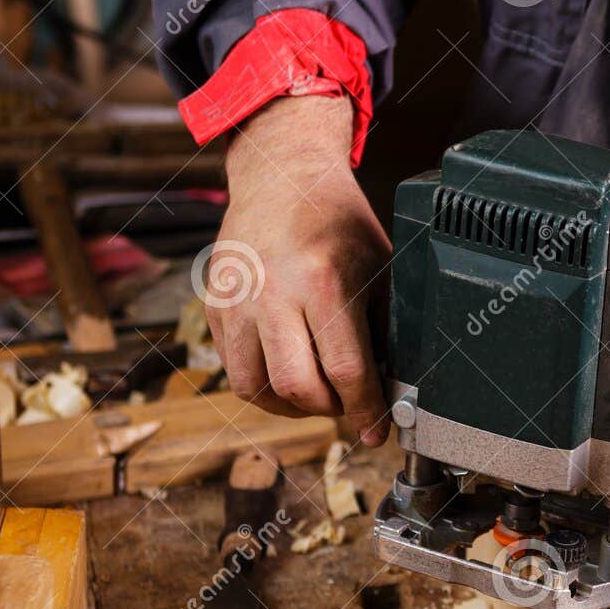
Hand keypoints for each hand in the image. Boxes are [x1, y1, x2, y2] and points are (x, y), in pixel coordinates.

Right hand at [209, 96, 390, 445]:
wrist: (280, 176)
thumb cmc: (339, 224)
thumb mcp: (379, 269)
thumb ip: (384, 328)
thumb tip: (395, 388)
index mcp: (324, 281)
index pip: (346, 370)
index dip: (366, 411)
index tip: (377, 432)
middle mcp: (274, 293)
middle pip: (298, 389)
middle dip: (331, 410)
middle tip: (348, 403)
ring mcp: (237, 302)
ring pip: (257, 389)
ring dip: (292, 405)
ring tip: (317, 391)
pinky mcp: (215, 307)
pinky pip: (235, 371)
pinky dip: (264, 386)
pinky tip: (288, 372)